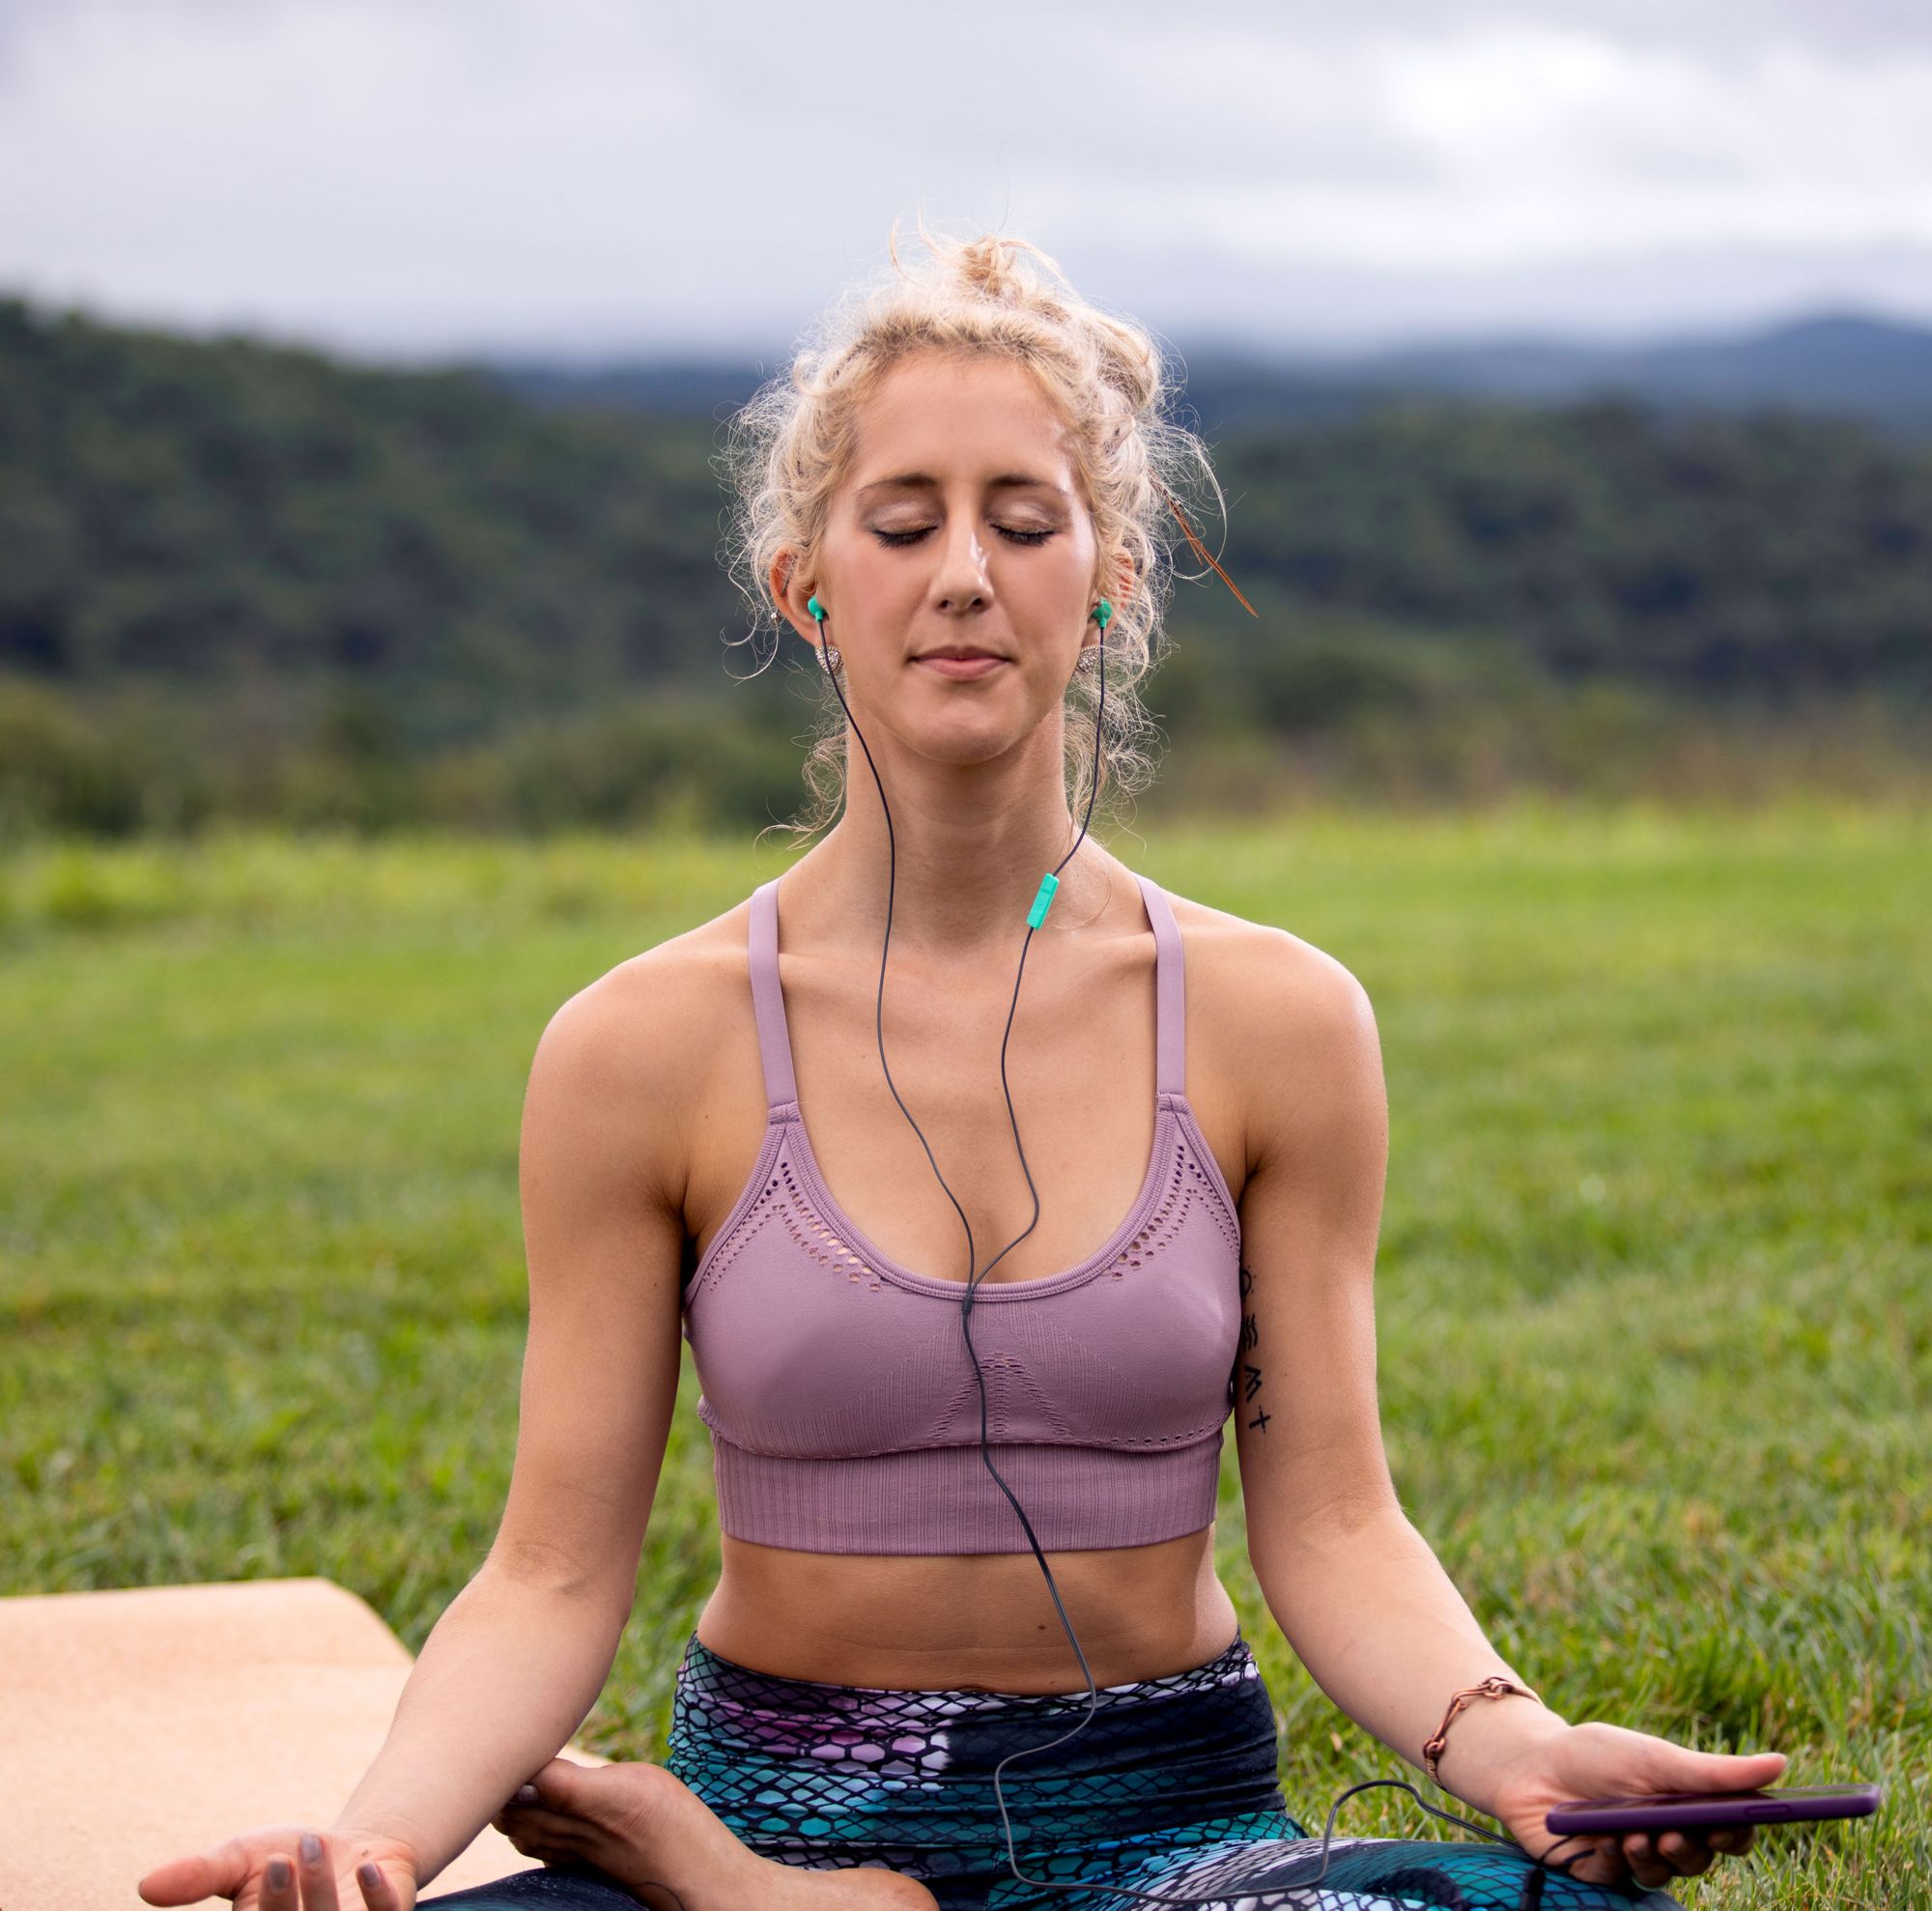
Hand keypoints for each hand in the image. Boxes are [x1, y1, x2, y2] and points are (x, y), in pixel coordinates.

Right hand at [138, 1824, 418, 1909]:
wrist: (358, 1849)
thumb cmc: (288, 1860)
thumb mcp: (240, 1860)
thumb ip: (198, 1875)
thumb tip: (145, 1885)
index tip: (263, 1871)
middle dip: (284, 1904)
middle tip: (284, 1858)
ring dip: (320, 1889)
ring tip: (310, 1845)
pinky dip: (376, 1897)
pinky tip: (368, 1868)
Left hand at [1481, 1719, 1788, 1892]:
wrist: (1532, 1763)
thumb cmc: (1597, 1754)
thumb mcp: (1656, 1758)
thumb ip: (1715, 1772)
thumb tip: (1781, 1764)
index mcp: (1687, 1807)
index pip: (1730, 1834)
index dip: (1735, 1835)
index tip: (1728, 1825)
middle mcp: (1666, 1837)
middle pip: (1700, 1859)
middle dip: (1690, 1848)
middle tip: (1673, 1833)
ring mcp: (1634, 1858)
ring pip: (1662, 1875)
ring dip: (1652, 1856)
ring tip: (1635, 1834)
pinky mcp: (1601, 1872)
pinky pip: (1619, 1878)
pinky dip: (1612, 1858)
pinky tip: (1600, 1838)